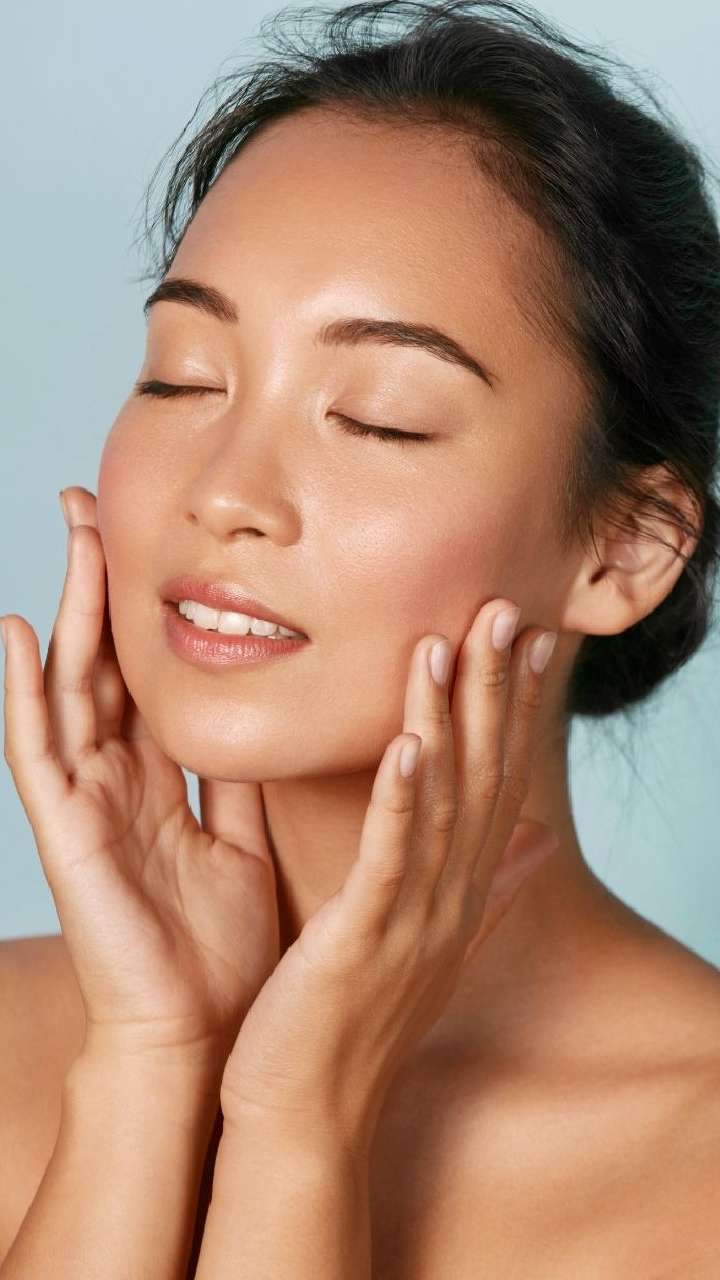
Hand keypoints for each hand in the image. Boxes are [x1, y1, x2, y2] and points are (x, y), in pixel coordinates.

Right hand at [0, 486, 279, 1070]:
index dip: (146, 610)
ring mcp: (84, 801)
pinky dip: (25, 692)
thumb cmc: (217, 948)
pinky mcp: (65, 832)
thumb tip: (269, 713)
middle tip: (97, 502)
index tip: (155, 540)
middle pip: (104, 661)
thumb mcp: (241, 838)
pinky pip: (37, 751)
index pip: (146, 675)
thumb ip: (242, 777)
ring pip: (71, 685)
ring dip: (68, 609)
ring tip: (72, 532)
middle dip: (100, 583)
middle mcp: (115, 779)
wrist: (200, 1036)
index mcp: (159, 781)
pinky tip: (17, 633)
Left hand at [218, 600, 559, 1148]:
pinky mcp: (363, 939)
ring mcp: (412, 918)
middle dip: (494, 690)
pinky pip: (389, 856)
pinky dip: (401, 796)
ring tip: (450, 641)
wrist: (306, 1111)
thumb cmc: (355, 1017)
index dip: (517, 708)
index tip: (530, 638)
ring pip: (441, 800)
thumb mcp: (431, 939)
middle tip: (506, 609)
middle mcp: (450, 896)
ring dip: (449, 718)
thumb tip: (543, 840)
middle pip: (483, 776)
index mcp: (458, 889)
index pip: (500, 781)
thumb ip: (490, 885)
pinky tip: (408, 740)